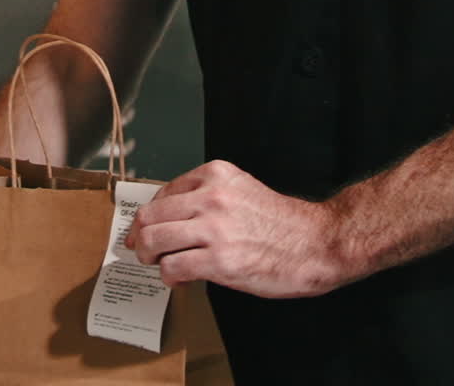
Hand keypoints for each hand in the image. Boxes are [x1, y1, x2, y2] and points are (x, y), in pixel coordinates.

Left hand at [125, 159, 342, 298]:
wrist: (313, 242)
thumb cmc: (279, 221)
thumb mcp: (239, 190)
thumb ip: (206, 196)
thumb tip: (171, 216)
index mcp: (215, 174)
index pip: (163, 193)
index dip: (148, 216)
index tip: (143, 229)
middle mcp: (210, 197)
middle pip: (151, 216)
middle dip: (140, 237)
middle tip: (141, 250)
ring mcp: (213, 229)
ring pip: (154, 240)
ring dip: (149, 257)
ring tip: (158, 264)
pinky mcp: (218, 261)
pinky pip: (172, 268)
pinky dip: (169, 276)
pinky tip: (179, 279)